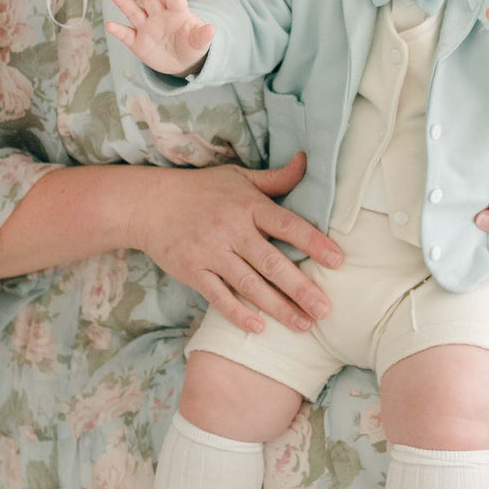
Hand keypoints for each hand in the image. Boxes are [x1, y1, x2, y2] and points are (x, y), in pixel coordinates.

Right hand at [106, 0, 214, 74]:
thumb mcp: (199, 43)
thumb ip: (202, 36)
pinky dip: (118, 31)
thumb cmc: (191, 45)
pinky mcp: (137, 42)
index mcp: (176, 12)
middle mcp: (159, 16)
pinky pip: (126, 35)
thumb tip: (212, 29)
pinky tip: (110, 25)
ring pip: (134, 12)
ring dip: (124, 3)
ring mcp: (146, 27)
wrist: (180, 61)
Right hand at [125, 153, 343, 333]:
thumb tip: (307, 161)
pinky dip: (238, 313)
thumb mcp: (239, 177)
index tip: (338, 261)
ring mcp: (211, 253)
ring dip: (278, 308)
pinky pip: (218, 296)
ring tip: (304, 325)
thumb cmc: (201, 190)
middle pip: (272, 263)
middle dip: (301, 288)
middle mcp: (232, 229)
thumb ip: (276, 178)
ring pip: (250, 285)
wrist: (150, 204)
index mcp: (248, 205)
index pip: (288, 225)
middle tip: (326, 310)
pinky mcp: (192, 271)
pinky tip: (259, 328)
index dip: (314, 242)